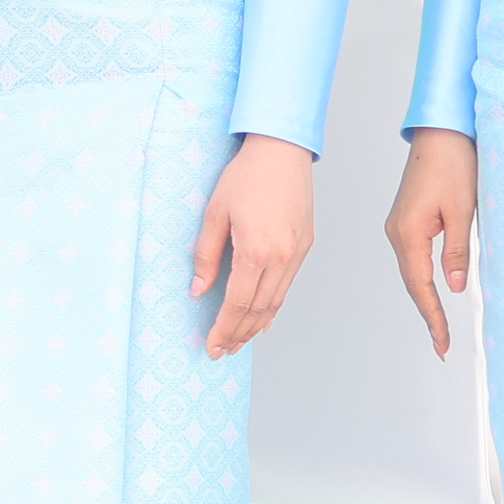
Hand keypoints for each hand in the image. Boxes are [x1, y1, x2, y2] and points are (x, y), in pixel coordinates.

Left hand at [193, 135, 314, 358]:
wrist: (281, 152)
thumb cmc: (244, 178)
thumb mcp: (214, 213)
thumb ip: (206, 255)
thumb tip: (199, 290)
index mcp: (256, 251)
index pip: (238, 303)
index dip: (224, 328)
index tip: (212, 345)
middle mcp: (281, 258)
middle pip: (259, 309)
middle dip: (239, 334)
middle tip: (222, 351)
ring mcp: (296, 254)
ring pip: (277, 301)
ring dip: (257, 325)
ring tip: (239, 341)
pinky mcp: (304, 247)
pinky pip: (287, 286)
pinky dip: (273, 306)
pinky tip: (263, 317)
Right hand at [383, 131, 475, 356]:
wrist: (442, 134)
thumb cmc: (454, 166)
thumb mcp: (463, 211)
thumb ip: (457, 251)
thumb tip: (454, 287)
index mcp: (408, 233)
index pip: (420, 286)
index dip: (433, 317)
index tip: (443, 343)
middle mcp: (396, 232)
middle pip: (411, 283)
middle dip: (427, 315)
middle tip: (442, 345)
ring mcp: (399, 226)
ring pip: (411, 272)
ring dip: (425, 299)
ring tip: (439, 327)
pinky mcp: (407, 220)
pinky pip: (413, 258)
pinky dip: (422, 279)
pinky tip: (432, 291)